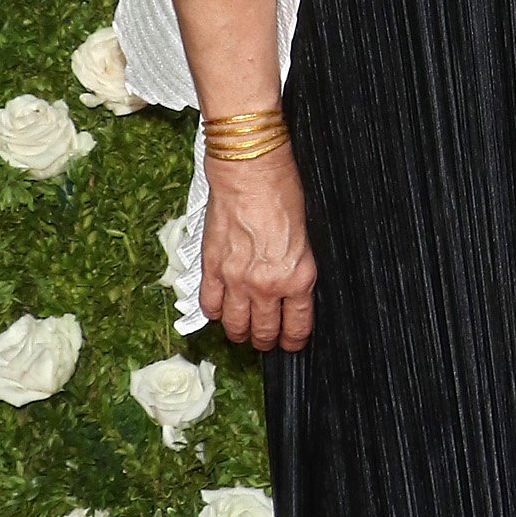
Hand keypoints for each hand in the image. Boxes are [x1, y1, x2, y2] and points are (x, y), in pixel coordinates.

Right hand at [200, 147, 316, 349]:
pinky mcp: (211, 268)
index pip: (296, 325)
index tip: (291, 343)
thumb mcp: (305, 238)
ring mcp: (235, 280)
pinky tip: (219, 311)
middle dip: (265, 340)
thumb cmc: (283, 193)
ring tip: (242, 331)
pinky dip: (214, 312)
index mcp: (297, 278)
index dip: (294, 340)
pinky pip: (209, 304)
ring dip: (239, 332)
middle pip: (263, 330)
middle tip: (265, 341)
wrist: (250, 172)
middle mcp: (266, 286)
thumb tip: (291, 290)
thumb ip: (297, 269)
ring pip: (234, 325)